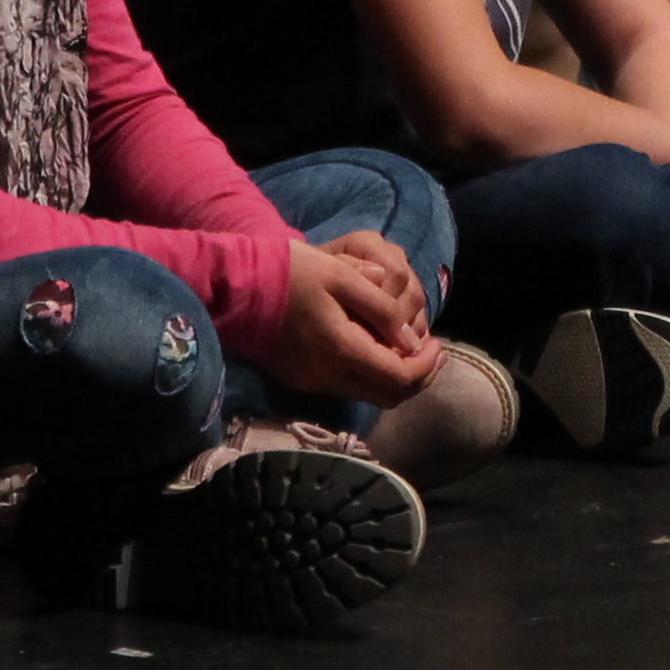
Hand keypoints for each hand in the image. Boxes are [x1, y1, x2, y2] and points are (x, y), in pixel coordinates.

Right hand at [261, 234, 441, 403]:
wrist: (233, 287)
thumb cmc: (289, 272)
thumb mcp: (341, 275)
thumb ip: (380, 308)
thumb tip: (410, 339)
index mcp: (342, 350)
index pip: (400, 378)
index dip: (426, 365)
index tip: (436, 342)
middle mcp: (328, 376)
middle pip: (388, 397)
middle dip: (417, 377)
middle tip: (430, 349)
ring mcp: (312, 381)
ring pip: (368, 394)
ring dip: (394, 376)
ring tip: (406, 346)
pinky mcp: (300, 378)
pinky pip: (347, 386)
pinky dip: (370, 373)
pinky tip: (375, 347)